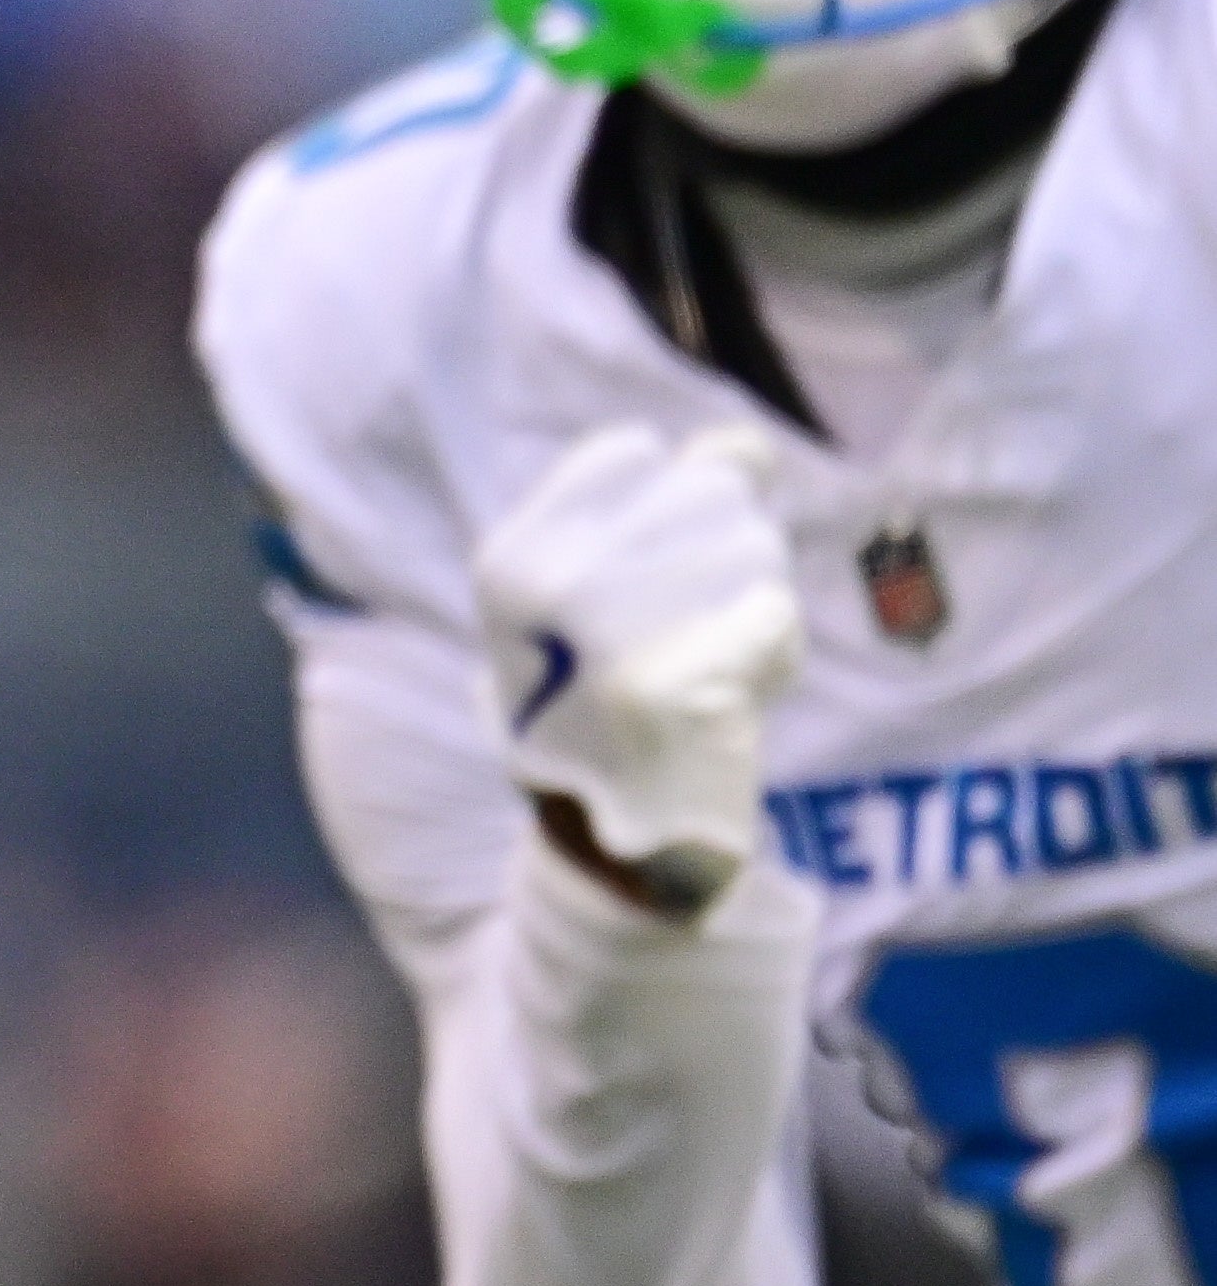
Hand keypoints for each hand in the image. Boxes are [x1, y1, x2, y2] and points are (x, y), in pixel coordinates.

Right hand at [472, 422, 802, 914]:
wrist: (620, 841)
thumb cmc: (616, 701)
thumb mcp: (593, 596)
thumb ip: (659, 506)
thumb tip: (743, 445)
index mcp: (512, 558)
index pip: (633, 453)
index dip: (672, 499)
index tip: (660, 567)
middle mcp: (544, 586)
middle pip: (707, 488)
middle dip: (730, 547)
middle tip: (698, 620)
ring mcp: (603, 636)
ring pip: (751, 548)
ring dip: (757, 598)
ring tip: (716, 656)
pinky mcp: (671, 687)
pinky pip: (771, 618)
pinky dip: (774, 649)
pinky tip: (739, 692)